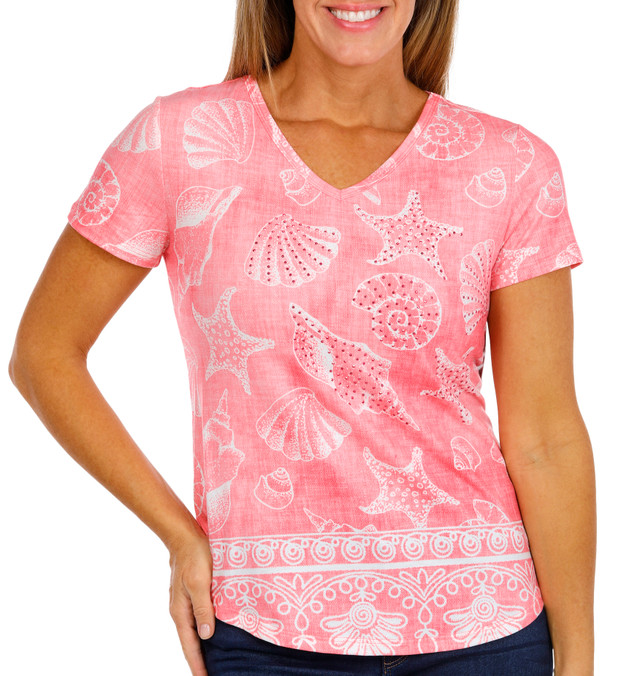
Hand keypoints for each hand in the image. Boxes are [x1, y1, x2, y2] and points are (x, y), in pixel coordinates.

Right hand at [167, 532, 214, 675]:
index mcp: (180, 612)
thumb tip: (206, 636)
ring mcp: (184, 602)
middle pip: (191, 642)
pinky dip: (204, 629)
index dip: (198, 665)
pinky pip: (197, 617)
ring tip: (215, 659)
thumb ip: (203, 608)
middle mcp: (180, 610)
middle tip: (213, 674)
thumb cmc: (194, 556)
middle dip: (200, 660)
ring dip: (203, 646)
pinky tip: (214, 630)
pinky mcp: (191, 593)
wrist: (185, 534)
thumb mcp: (200, 582)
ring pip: (194, 630)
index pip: (190, 646)